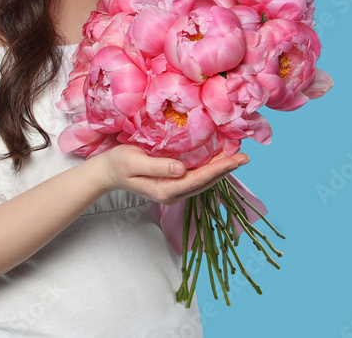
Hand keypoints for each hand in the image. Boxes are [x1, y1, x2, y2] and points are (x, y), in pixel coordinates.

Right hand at [92, 145, 249, 205]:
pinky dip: (209, 169)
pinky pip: (196, 178)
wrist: (107, 172)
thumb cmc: (118, 164)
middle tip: (245, 157)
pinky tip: (218, 160)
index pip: (198, 179)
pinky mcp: (172, 184)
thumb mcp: (134, 161)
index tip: (236, 159)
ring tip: (237, 158)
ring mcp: (173, 191)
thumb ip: (157, 166)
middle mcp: (172, 194)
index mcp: (165, 190)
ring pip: (203, 182)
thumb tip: (181, 168)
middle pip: (205, 182)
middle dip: (226, 170)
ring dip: (220, 170)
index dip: (219, 169)